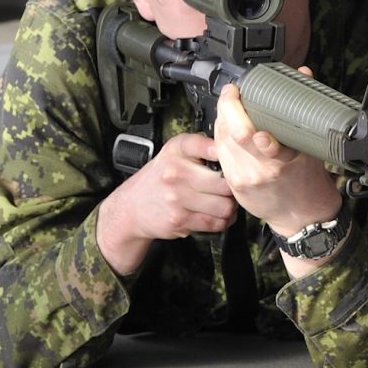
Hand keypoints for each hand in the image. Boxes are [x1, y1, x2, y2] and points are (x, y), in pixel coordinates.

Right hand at [97, 130, 236, 273]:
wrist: (131, 207)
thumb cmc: (160, 178)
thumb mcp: (175, 154)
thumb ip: (202, 147)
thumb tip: (236, 150)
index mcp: (177, 150)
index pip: (205, 145)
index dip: (224, 152)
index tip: (234, 156)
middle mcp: (176, 171)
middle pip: (225, 182)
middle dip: (235, 188)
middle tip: (236, 188)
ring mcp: (177, 197)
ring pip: (224, 205)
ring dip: (231, 207)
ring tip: (228, 203)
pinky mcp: (179, 219)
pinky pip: (214, 223)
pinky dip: (223, 221)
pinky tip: (219, 215)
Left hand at [212, 80, 340, 236]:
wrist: (300, 215)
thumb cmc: (308, 180)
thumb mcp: (311, 146)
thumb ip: (304, 110)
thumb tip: (304, 74)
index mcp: (282, 161)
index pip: (252, 133)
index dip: (238, 109)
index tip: (239, 91)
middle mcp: (260, 171)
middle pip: (232, 134)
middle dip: (227, 108)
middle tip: (232, 93)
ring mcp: (244, 179)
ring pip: (222, 142)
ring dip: (223, 120)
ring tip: (231, 106)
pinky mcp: (233, 184)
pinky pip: (221, 153)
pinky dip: (222, 136)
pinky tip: (229, 127)